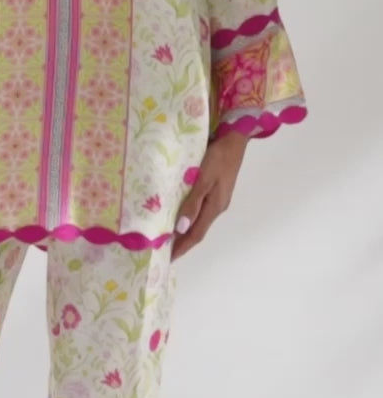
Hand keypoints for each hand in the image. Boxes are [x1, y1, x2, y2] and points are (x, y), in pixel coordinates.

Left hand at [171, 129, 248, 260]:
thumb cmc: (218, 158)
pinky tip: (178, 213)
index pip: (196, 234)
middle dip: (182, 242)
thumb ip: (193, 203)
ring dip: (184, 229)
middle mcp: (216, 207)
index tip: (168, 258)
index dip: (182, 247)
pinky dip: (188, 215)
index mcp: (215, 207)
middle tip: (163, 250)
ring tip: (167, 235)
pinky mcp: (215, 189)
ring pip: (198, 219)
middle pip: (197, 230)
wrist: (234, 139)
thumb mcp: (204, 179)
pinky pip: (199, 208)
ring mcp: (217, 198)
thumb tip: (181, 228)